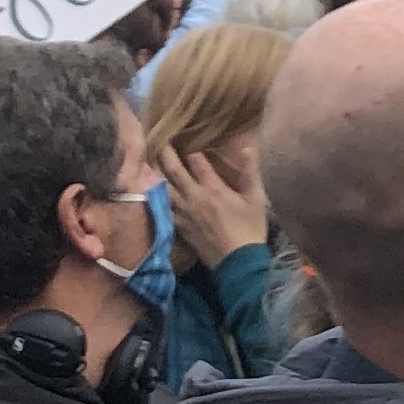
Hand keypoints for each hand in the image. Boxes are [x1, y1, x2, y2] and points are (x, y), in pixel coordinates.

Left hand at [163, 144, 267, 264]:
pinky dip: (157, 200)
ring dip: (156, 175)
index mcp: (213, 188)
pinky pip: (164, 210)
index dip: (192, 151)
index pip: (198, 162)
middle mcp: (194, 198)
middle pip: (175, 172)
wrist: (238, 262)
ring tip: (148, 164)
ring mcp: (184, 214)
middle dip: (167, 155)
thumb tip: (246, 147)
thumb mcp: (255, 198)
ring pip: (164, 190)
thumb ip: (250, 172)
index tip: (188, 142)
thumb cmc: (250, 228)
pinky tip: (151, 194)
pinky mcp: (179, 228)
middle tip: (160, 143)